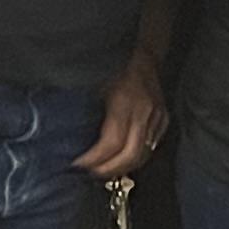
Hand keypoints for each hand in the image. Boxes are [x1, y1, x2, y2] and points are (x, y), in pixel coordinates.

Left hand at [77, 54, 166, 176]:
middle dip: (108, 170)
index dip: (94, 159)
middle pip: (130, 156)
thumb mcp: (93, 83)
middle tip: (89, 175)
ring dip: (122, 168)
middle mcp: (144, 112)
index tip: (77, 165)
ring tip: (102, 172)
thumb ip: (84, 110)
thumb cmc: (114, 64)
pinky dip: (135, 158)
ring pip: (143, 155)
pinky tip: (120, 161)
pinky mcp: (163, 119)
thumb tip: (65, 136)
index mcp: (125, 102)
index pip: (112, 143)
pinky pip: (151, 147)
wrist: (143, 53)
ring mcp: (157, 117)